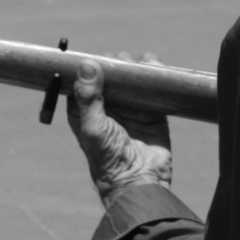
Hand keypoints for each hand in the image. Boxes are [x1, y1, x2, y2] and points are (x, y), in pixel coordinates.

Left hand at [66, 57, 172, 200]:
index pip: (84, 77)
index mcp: (85, 108)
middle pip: (110, 72)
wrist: (139, 181)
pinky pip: (153, 86)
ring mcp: (131, 106)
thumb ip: (89, 97)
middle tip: (123, 63)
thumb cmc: (108, 159)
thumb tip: (88, 64)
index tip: (98, 58)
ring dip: (136, 65)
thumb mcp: (93, 127)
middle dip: (116, 63)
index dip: (90, 64)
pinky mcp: (153, 110)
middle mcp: (107, 104)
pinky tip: (155, 66)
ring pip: (132, 76)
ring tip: (140, 64)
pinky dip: (155, 73)